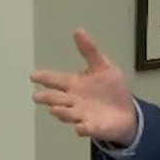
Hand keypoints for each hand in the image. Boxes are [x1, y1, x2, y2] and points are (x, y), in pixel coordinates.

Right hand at [29, 28, 136, 145]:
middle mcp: (74, 101)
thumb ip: (90, 51)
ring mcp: (82, 115)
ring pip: (68, 114)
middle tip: (37, 96)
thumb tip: (78, 30)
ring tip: (55, 109)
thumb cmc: (111, 90)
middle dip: (47, 98)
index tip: (33, 76)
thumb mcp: (103, 66)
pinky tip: (80, 127)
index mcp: (75, 85)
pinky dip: (83, 128)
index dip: (45, 78)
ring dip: (61, 112)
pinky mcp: (94, 127)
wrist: (127, 112)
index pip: (57, 80)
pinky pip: (87, 129)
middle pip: (57, 99)